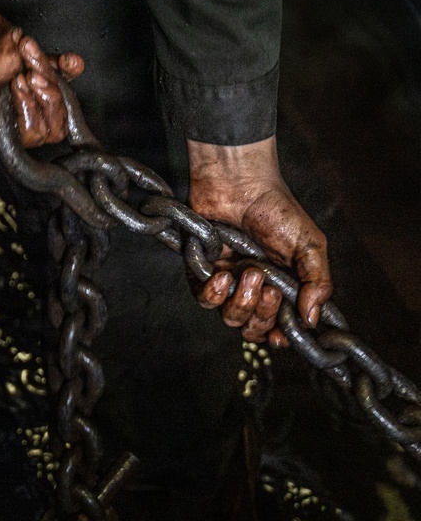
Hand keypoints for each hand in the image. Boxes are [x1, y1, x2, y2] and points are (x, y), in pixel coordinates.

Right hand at [0, 0, 83, 145]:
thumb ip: (1, 77)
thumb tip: (26, 64)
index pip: (30, 136)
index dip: (31, 110)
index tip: (15, 84)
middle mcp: (5, 107)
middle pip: (50, 120)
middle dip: (46, 93)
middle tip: (28, 73)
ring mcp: (17, 81)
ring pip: (55, 90)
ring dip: (45, 67)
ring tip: (23, 46)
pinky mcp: (24, 57)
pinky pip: (58, 69)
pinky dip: (67, 64)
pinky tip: (69, 60)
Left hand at [186, 137, 331, 346]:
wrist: (240, 183)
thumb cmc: (277, 210)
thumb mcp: (310, 246)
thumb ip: (318, 284)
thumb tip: (312, 321)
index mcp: (281, 286)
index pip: (278, 326)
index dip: (279, 337)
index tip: (283, 335)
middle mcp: (253, 288)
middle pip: (254, 329)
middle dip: (263, 316)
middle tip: (269, 287)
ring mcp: (228, 281)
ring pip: (230, 318)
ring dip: (242, 302)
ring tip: (250, 272)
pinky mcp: (202, 270)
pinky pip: (203, 299)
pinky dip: (214, 293)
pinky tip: (224, 274)